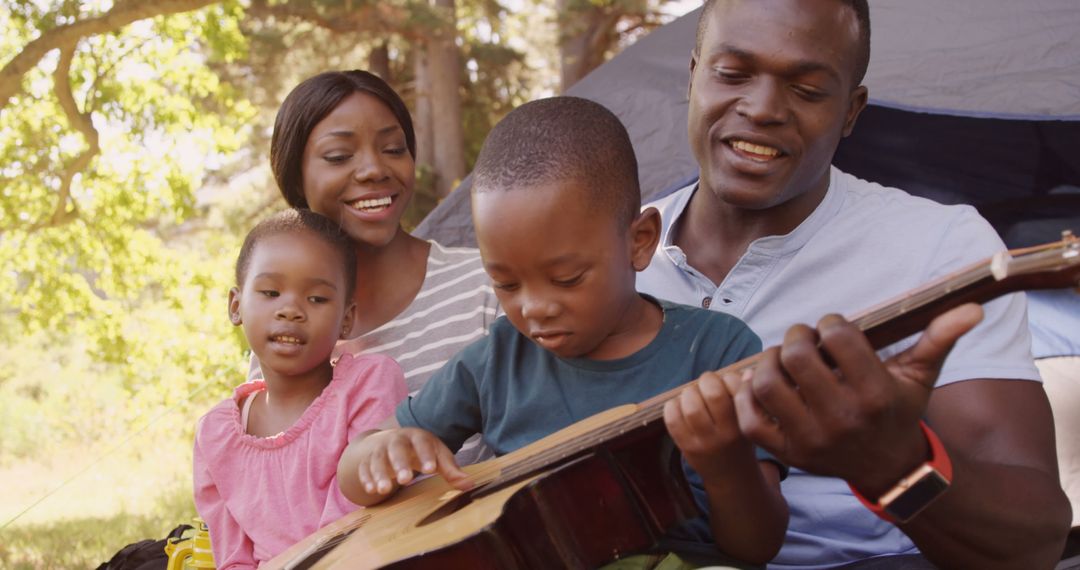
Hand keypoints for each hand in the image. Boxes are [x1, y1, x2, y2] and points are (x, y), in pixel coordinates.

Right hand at [354, 428, 470, 496]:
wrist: (392, 441)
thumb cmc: (421, 451)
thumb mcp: (437, 456)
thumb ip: (451, 470)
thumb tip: (470, 485)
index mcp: (417, 436)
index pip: (422, 443)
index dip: (426, 455)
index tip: (431, 469)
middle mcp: (396, 440)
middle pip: (396, 449)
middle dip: (400, 463)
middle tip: (406, 480)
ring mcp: (380, 449)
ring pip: (377, 459)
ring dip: (380, 474)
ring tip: (384, 490)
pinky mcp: (367, 460)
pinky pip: (364, 467)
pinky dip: (366, 478)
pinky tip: (371, 490)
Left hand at [664, 371, 752, 480]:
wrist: (732, 478)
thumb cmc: (741, 441)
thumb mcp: (750, 422)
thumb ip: (746, 397)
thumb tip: (744, 373)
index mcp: (743, 424)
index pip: (736, 389)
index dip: (729, 377)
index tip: (727, 381)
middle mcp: (726, 434)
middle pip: (712, 394)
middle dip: (707, 380)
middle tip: (707, 383)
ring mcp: (704, 442)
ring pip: (691, 406)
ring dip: (688, 392)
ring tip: (693, 394)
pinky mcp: (686, 448)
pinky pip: (672, 420)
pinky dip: (672, 406)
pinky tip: (680, 406)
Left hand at [728, 304, 982, 495]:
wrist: (889, 468)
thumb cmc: (900, 411)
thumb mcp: (922, 376)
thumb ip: (940, 338)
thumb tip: (973, 307)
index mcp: (875, 393)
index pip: (838, 336)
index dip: (830, 322)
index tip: (833, 328)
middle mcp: (842, 417)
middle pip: (796, 356)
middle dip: (796, 336)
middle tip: (803, 338)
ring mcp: (811, 439)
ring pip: (768, 385)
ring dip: (768, 361)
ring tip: (782, 358)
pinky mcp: (789, 452)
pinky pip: (751, 421)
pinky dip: (746, 397)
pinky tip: (760, 382)